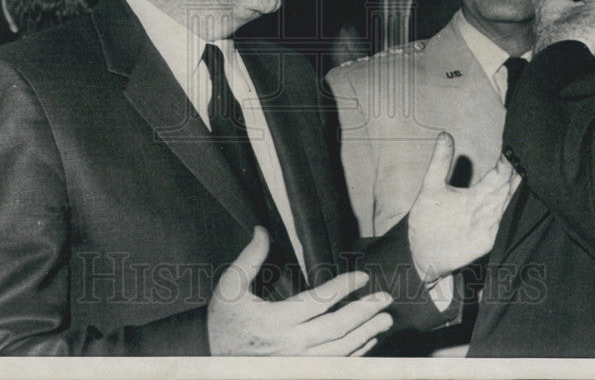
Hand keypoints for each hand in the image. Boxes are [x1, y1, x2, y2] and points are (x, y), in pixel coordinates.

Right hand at [207, 227, 393, 355]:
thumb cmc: (222, 321)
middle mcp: (290, 345)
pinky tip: (366, 341)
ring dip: (366, 334)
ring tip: (384, 319)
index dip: (344, 287)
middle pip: (337, 328)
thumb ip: (250, 258)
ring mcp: (295, 363)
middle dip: (366, 312)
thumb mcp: (229, 286)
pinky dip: (354, 354)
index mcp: (275, 320)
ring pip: (340, 350)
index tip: (363, 276)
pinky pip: (333, 365)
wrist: (208, 356)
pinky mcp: (298, 372)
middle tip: (386, 299)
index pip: (319, 301)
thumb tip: (262, 229)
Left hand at [408, 134, 519, 283]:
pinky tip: (516, 204)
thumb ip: (440, 161)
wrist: (421, 253)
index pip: (499, 174)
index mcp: (477, 194)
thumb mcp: (432, 185)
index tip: (518, 143)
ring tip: (527, 172)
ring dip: (518, 191)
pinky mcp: (485, 240)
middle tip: (531, 154)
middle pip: (508, 187)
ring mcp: (488, 224)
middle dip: (520, 172)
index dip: (509, 162)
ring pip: (509, 204)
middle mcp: (486, 207)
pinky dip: (510, 216)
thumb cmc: (428, 219)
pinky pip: (503, 227)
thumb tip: (445, 133)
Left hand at [534, 0, 594, 56]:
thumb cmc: (574, 35)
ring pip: (568, 26)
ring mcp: (546, 37)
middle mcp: (543, 18)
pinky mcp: (552, 54)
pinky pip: (568, 44)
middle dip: (583, 9)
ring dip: (582, 27)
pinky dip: (580, 43)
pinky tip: (593, 46)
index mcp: (550, 1)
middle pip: (566, 7)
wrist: (561, 71)